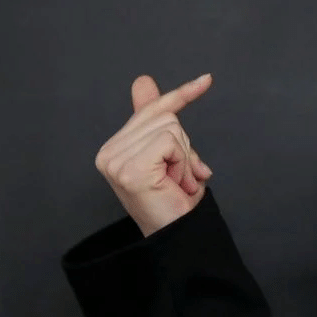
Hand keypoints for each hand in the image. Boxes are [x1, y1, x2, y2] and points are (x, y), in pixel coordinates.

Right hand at [95, 73, 214, 236]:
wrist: (178, 235)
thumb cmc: (173, 200)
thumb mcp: (170, 154)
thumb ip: (158, 120)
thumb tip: (142, 81)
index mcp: (114, 148)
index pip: (151, 111)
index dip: (180, 95)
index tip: (207, 80)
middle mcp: (108, 153)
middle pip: (166, 117)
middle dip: (184, 147)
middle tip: (178, 177)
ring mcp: (115, 161)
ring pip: (171, 127)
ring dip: (185, 158)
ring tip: (176, 182)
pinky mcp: (129, 169)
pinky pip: (170, 142)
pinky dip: (182, 162)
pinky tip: (174, 184)